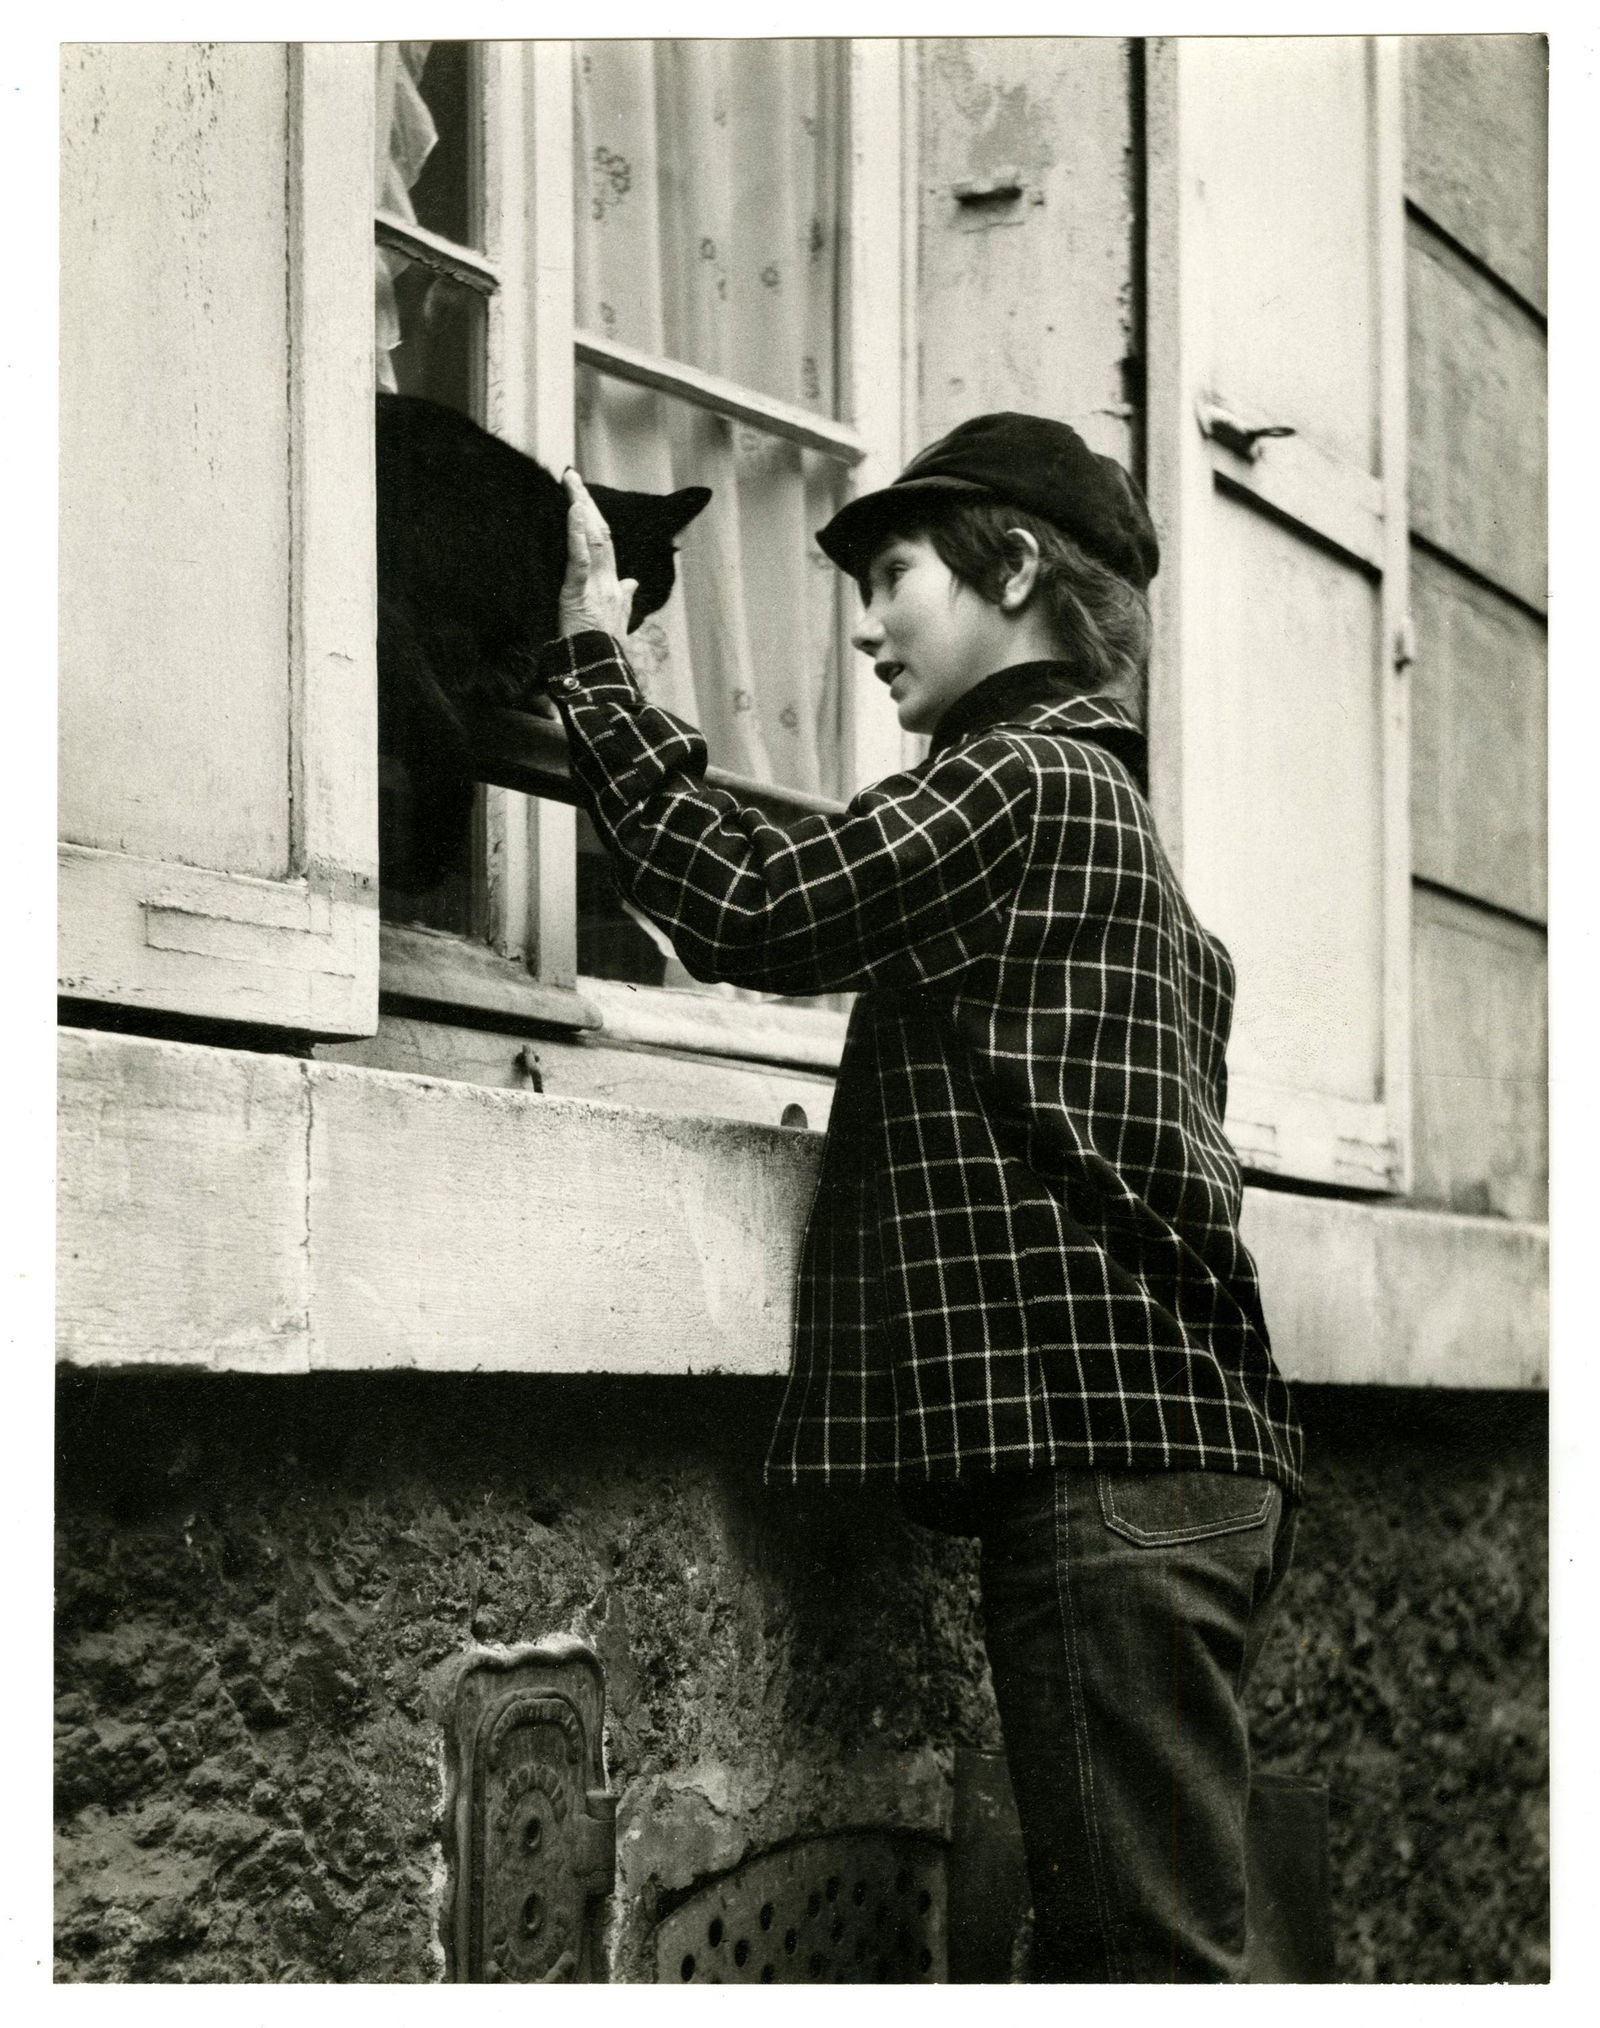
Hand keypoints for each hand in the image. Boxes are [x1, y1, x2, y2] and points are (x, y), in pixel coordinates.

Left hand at [559, 469, 638, 640]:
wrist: (598, 675)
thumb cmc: (603, 652)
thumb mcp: (615, 622)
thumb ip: (623, 599)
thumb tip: (632, 582)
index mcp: (612, 587)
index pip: (604, 544)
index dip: (594, 519)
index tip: (582, 497)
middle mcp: (608, 582)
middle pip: (600, 533)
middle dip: (586, 502)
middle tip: (572, 476)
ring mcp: (596, 587)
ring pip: (592, 539)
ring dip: (581, 508)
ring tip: (572, 482)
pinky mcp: (579, 594)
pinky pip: (580, 559)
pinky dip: (577, 533)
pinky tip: (575, 510)